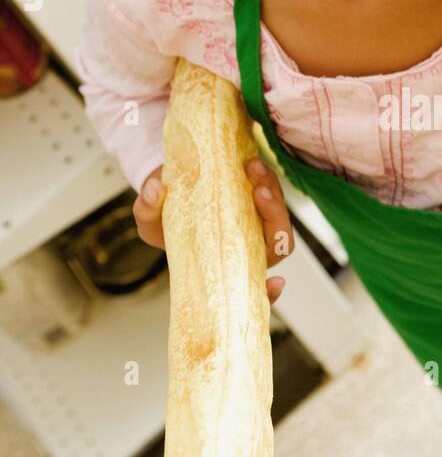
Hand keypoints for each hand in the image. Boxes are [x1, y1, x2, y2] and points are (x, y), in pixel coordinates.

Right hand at [133, 158, 293, 303]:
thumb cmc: (163, 220)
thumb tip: (155, 190)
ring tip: (250, 167)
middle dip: (275, 215)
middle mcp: (249, 247)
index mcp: (229, 264)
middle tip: (258, 191)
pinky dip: (265, 178)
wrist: (170, 190)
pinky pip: (272, 192)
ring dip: (271, 190)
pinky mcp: (258, 200)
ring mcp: (257, 224)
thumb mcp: (149, 221)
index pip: (257, 288)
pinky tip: (250, 164)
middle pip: (278, 243)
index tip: (276, 284)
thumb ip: (147, 210)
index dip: (270, 292)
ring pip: (279, 214)